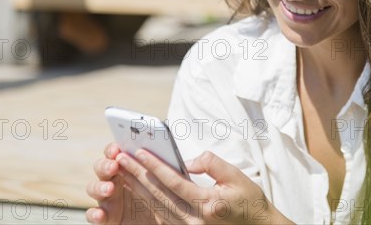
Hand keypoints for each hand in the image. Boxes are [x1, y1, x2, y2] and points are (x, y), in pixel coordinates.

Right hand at [85, 143, 158, 223]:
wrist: (157, 220)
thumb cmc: (161, 197)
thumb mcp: (164, 181)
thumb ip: (162, 167)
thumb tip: (179, 154)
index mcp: (125, 167)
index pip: (113, 153)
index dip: (112, 149)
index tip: (117, 149)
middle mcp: (113, 180)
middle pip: (101, 167)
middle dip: (105, 165)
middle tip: (114, 166)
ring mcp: (107, 199)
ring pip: (93, 188)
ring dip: (99, 187)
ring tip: (110, 189)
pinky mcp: (106, 217)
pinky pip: (93, 215)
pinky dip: (94, 214)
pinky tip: (100, 214)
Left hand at [116, 149, 293, 223]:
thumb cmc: (250, 201)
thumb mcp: (237, 176)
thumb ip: (212, 164)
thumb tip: (189, 161)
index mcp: (208, 204)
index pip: (174, 182)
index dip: (154, 166)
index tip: (139, 152)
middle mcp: (196, 220)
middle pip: (159, 195)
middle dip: (138, 175)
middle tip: (121, 159)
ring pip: (156, 207)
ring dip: (138, 188)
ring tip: (123, 172)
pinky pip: (162, 217)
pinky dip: (148, 202)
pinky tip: (138, 190)